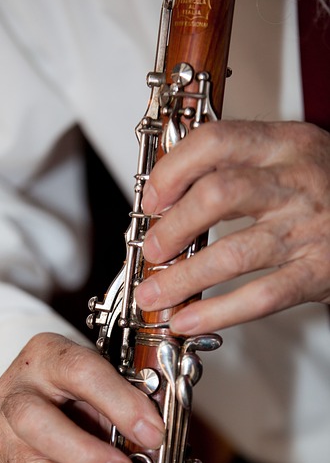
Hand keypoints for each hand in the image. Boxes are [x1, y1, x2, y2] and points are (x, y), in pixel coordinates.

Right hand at [0, 333, 164, 462]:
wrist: (28, 380)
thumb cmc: (72, 378)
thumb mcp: (98, 369)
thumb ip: (126, 395)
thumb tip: (160, 436)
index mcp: (47, 357)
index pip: (80, 372)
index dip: (118, 402)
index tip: (153, 431)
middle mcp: (15, 395)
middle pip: (37, 424)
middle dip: (85, 455)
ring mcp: (2, 436)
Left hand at [135, 120, 329, 332]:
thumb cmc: (324, 187)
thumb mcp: (287, 157)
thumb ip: (236, 163)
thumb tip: (165, 191)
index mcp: (284, 144)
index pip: (216, 142)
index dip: (172, 171)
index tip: (151, 199)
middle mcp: (296, 182)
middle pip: (218, 195)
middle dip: (173, 227)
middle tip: (152, 249)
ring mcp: (308, 230)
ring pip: (234, 254)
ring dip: (183, 278)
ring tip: (154, 294)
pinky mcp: (317, 273)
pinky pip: (261, 297)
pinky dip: (217, 313)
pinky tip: (188, 320)